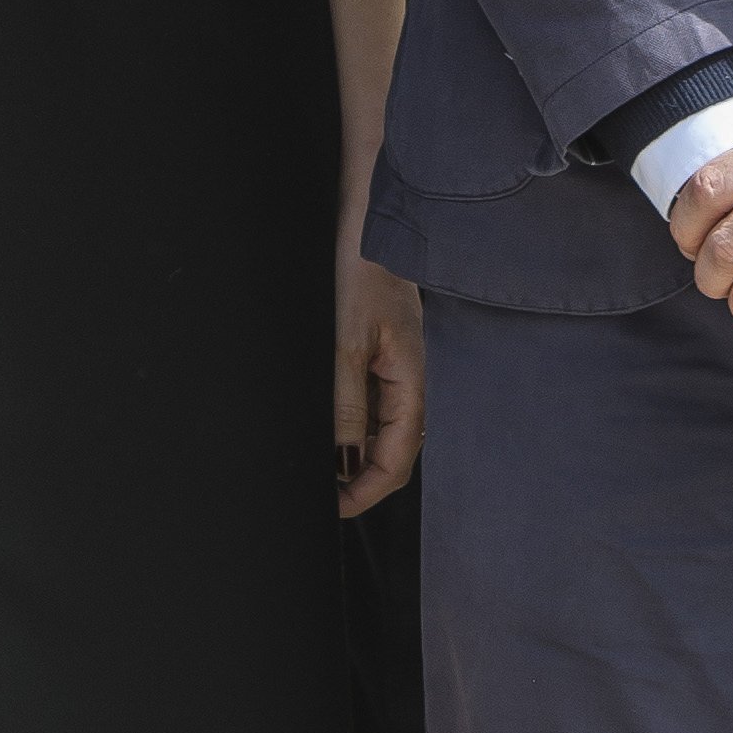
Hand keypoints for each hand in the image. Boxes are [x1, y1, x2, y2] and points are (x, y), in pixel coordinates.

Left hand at [335, 245, 424, 514]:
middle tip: (325, 497)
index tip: (336, 509)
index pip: (399, 458)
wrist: (365, 223)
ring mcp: (397, 368)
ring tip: (320, 468)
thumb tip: (344, 463)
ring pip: (383, 431)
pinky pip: (373, 405)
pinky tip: (329, 428)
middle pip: (395, 451)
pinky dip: (352, 425)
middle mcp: (410, 380)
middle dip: (363, 480)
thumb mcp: (344, 347)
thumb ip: (346, 408)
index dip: (369, 491)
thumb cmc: (359, 273)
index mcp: (412, 381)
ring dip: (356, 454)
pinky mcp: (382, 356)